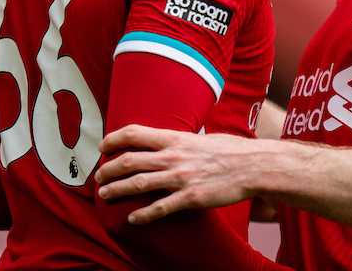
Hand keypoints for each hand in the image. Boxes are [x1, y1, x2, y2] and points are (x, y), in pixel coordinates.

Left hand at [95, 125, 262, 223]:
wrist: (252, 165)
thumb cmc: (229, 150)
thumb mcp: (200, 138)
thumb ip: (180, 142)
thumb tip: (167, 144)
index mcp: (174, 138)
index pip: (134, 133)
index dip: (113, 138)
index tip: (102, 146)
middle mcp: (173, 156)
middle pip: (129, 161)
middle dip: (108, 170)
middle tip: (98, 178)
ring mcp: (180, 177)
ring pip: (138, 183)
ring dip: (117, 190)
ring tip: (105, 196)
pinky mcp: (190, 197)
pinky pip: (159, 208)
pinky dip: (142, 215)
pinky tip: (132, 219)